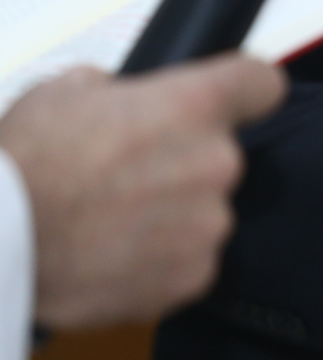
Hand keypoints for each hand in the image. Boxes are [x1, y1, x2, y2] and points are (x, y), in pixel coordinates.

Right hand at [0, 56, 286, 329]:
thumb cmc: (23, 164)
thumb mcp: (65, 92)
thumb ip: (120, 93)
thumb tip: (125, 102)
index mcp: (193, 106)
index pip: (262, 84)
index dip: (248, 90)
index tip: (241, 98)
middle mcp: (215, 163)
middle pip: (220, 157)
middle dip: (182, 163)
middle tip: (126, 174)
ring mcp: (210, 224)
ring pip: (204, 212)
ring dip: (172, 215)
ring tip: (111, 220)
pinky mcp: (196, 276)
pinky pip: (190, 260)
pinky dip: (160, 259)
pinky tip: (115, 254)